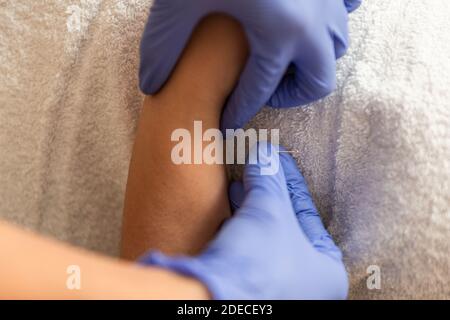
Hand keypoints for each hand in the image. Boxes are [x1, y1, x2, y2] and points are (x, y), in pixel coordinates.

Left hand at [139, 0, 360, 130]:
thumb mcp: (182, 2)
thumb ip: (164, 45)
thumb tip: (150, 86)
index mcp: (279, 32)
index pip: (259, 91)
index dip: (240, 111)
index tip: (227, 122)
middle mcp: (313, 23)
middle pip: (318, 82)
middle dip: (291, 95)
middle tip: (267, 91)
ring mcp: (329, 1)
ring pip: (337, 49)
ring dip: (312, 61)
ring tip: (282, 58)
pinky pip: (345, 13)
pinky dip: (328, 25)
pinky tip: (303, 22)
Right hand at [140, 142, 347, 298]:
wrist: (214, 299)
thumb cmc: (259, 264)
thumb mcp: (270, 211)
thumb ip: (269, 179)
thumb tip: (265, 151)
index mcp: (327, 270)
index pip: (309, 212)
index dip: (290, 180)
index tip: (277, 159)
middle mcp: (306, 284)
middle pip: (286, 225)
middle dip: (268, 194)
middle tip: (257, 169)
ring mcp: (277, 288)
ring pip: (265, 238)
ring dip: (250, 210)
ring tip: (237, 187)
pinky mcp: (250, 288)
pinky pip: (248, 251)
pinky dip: (240, 229)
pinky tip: (228, 213)